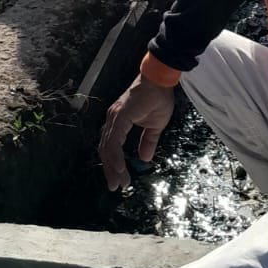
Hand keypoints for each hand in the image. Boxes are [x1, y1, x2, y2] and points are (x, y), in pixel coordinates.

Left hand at [99, 77, 175, 191]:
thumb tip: (144, 159)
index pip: (111, 147)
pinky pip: (115, 140)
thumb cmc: (158, 98)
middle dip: (110, 170)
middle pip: (106, 150)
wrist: (161, 80)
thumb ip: (148, 141)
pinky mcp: (121, 116)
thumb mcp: (155, 126)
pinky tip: (119, 167)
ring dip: (112, 166)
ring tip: (119, 182)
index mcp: (119, 122)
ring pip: (108, 147)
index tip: (120, 180)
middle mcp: (113, 120)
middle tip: (116, 187)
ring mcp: (115, 117)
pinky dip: (115, 155)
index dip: (113, 164)